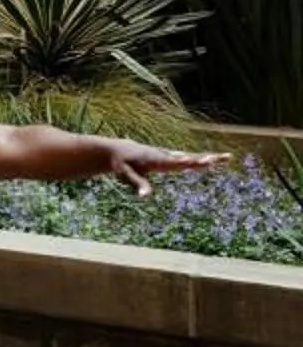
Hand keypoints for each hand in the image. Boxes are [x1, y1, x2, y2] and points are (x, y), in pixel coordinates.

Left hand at [102, 141, 229, 196]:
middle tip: (221, 159)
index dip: (187, 162)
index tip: (201, 161)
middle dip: (204, 159)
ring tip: (226, 157)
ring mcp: (169, 155)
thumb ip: (136, 184)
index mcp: (155, 159)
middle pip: (188, 157)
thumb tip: (145, 196)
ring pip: (191, 156)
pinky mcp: (171, 158)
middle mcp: (165, 155)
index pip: (174, 162)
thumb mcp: (124, 174)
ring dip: (208, 157)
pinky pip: (189, 158)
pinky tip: (215, 159)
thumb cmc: (122, 164)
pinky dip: (202, 159)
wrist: (120, 150)